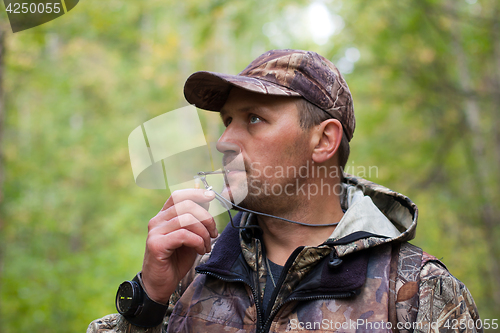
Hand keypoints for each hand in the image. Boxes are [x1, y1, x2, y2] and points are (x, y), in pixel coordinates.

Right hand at [141, 189, 217, 303]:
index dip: (196, 193)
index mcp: (164, 216)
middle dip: (206, 218)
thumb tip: (207, 201)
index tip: (212, 196)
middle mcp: (157, 221)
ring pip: (187, 219)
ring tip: (206, 245)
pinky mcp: (156, 245)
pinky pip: (183, 235)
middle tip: (214, 233)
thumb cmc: (176, 260)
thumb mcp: (190, 237)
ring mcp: (155, 232)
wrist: (160, 284)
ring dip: (203, 233)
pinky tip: (200, 251)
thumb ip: (196, 220)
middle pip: (186, 205)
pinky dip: (197, 242)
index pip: (178, 195)